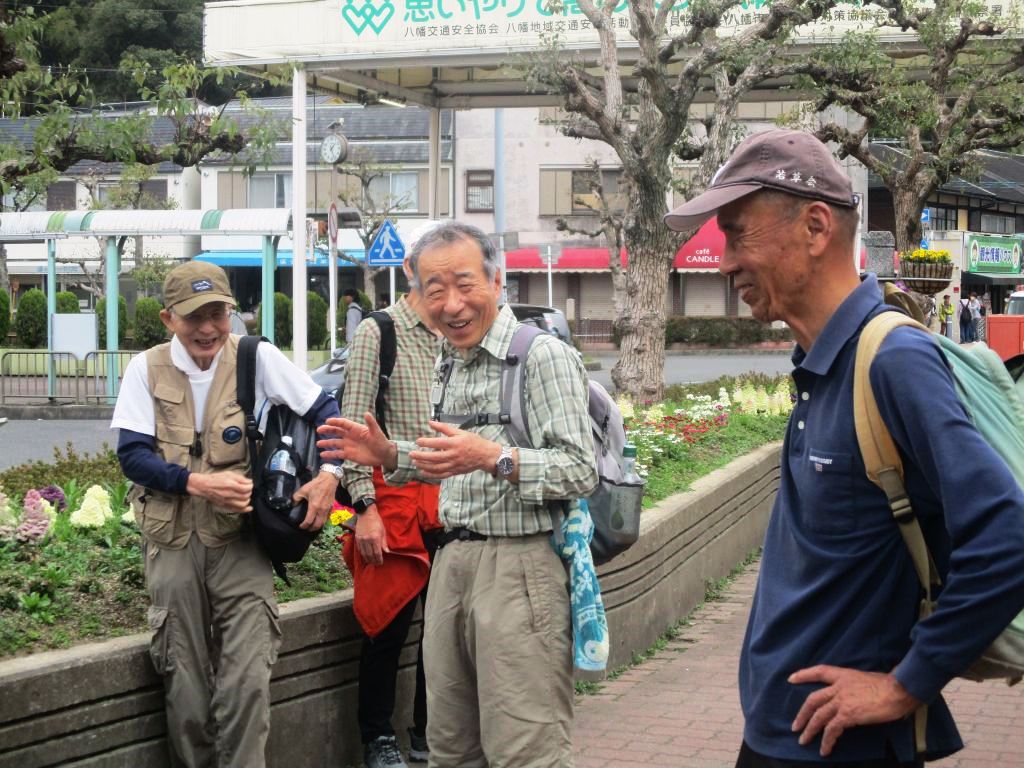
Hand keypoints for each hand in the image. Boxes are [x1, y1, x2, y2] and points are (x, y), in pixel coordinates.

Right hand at [187, 471, 252, 512]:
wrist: (203, 486)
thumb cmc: (215, 479)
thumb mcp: (228, 474)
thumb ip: (240, 478)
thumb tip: (249, 482)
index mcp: (230, 485)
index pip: (246, 488)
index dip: (250, 486)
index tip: (250, 484)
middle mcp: (228, 494)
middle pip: (245, 496)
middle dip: (249, 492)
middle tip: (248, 489)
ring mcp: (226, 501)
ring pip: (242, 504)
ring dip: (247, 500)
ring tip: (247, 496)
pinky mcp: (224, 505)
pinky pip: (236, 510)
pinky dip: (244, 510)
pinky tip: (249, 508)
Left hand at [293, 470, 337, 530]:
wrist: (328, 480)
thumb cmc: (315, 485)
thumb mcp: (303, 489)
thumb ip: (296, 497)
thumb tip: (293, 504)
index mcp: (314, 506)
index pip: (309, 521)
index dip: (304, 526)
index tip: (300, 526)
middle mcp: (321, 510)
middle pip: (317, 525)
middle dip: (311, 529)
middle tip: (306, 529)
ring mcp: (327, 509)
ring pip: (323, 522)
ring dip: (318, 526)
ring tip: (313, 526)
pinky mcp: (331, 507)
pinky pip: (327, 518)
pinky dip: (323, 521)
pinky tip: (320, 520)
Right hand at [316, 413, 396, 468]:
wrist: (384, 455)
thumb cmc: (381, 442)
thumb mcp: (377, 432)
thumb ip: (371, 423)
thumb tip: (366, 413)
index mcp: (356, 429)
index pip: (344, 424)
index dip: (336, 422)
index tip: (327, 421)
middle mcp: (350, 436)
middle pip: (337, 432)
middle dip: (328, 430)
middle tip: (319, 430)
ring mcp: (349, 446)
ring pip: (335, 443)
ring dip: (327, 443)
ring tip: (318, 444)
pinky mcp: (349, 455)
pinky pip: (338, 454)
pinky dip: (330, 454)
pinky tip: (322, 455)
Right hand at [354, 504, 388, 565]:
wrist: (366, 513)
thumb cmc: (377, 521)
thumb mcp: (383, 531)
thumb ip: (384, 543)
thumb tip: (386, 552)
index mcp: (375, 538)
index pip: (377, 553)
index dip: (379, 559)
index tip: (381, 563)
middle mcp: (367, 540)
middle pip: (370, 555)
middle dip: (374, 561)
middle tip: (377, 564)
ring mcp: (361, 539)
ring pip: (364, 553)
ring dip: (368, 559)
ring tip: (372, 562)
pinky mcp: (357, 538)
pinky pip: (360, 549)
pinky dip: (363, 554)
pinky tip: (366, 557)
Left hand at [409, 421, 503, 480]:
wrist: (485, 455)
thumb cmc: (473, 442)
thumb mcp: (460, 432)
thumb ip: (444, 428)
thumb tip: (431, 422)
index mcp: (454, 444)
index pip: (437, 443)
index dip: (426, 442)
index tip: (418, 441)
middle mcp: (453, 455)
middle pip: (434, 457)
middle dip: (421, 456)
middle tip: (411, 454)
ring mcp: (454, 465)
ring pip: (436, 467)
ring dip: (424, 466)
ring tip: (415, 463)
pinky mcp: (455, 471)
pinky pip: (441, 475)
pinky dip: (431, 475)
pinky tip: (423, 472)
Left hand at [789, 666, 920, 756]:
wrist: (898, 690)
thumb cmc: (890, 686)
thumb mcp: (867, 679)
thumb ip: (855, 686)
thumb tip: (855, 696)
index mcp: (843, 675)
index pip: (819, 671)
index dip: (804, 675)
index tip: (791, 679)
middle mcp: (839, 686)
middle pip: (813, 700)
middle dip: (802, 714)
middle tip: (795, 726)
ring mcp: (842, 700)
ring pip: (818, 716)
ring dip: (810, 730)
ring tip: (804, 741)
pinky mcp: (848, 714)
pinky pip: (832, 729)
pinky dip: (827, 741)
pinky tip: (825, 750)